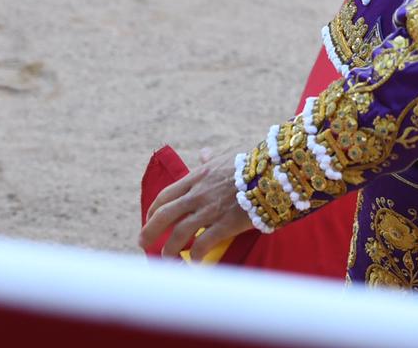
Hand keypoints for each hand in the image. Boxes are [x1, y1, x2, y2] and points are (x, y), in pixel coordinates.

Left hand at [139, 144, 254, 259]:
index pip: (165, 196)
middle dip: (149, 232)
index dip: (153, 211)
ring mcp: (210, 210)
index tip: (148, 221)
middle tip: (143, 245)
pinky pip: (203, 245)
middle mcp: (198, 194)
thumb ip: (211, 159)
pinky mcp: (225, 225)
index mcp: (197, 177)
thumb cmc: (253, 163)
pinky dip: (195, 256)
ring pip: (179, 234)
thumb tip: (203, 154)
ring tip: (167, 260)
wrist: (275, 172)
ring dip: (169, 250)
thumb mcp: (228, 156)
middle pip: (164, 216)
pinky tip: (195, 263)